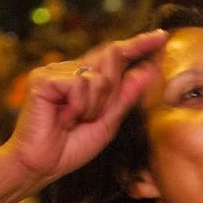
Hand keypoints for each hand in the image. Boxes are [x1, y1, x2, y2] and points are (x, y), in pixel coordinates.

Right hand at [1, 31, 168, 186]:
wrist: (41, 166)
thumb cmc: (71, 147)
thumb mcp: (108, 123)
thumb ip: (125, 97)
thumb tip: (148, 71)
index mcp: (86, 78)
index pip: (116, 54)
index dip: (139, 44)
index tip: (161, 36)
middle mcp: (71, 69)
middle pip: (111, 59)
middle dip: (112, 91)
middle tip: (89, 118)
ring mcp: (55, 71)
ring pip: (98, 77)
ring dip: (93, 107)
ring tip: (73, 121)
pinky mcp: (43, 79)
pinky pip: (79, 85)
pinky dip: (78, 107)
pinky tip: (63, 119)